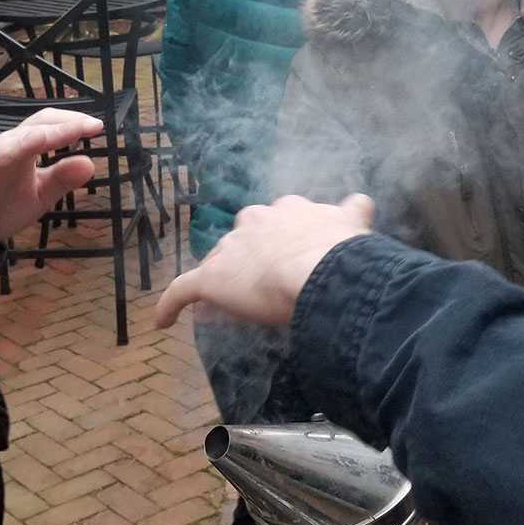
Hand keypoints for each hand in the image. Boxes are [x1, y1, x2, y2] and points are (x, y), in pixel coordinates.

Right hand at [0, 108, 102, 282]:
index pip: (43, 127)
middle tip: (79, 128)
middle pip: (23, 134)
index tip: (97, 126)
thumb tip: (90, 162)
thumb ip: (61, 179)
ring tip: (38, 139)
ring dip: (16, 145)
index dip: (68, 124)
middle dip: (52, 130)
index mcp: (18, 150)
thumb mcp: (38, 196)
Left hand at [154, 193, 375, 328]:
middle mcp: (256, 220)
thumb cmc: (342, 251)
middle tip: (257, 281)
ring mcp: (232, 248)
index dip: (278, 238)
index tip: (282, 254)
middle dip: (248, 254)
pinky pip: (183, 290)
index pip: (278, 218)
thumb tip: (361, 202)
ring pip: (219, 261)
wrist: (323, 269)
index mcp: (288, 209)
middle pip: (244, 235)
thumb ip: (353, 213)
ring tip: (223, 306)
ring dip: (222, 280)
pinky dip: (170, 305)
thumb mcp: (352, 223)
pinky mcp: (211, 278)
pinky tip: (162, 322)